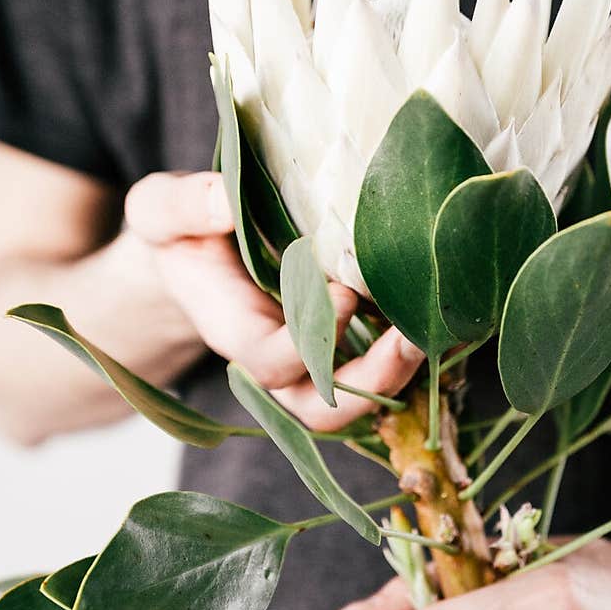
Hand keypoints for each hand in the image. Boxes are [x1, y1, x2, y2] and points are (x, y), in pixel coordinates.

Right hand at [124, 170, 423, 428]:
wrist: (197, 254)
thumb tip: (225, 199)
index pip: (273, 363)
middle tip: (412, 340)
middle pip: (322, 410)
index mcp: (234, 332)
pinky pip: (382, 370)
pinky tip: (449, 318)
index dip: (311, 342)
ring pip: (359, 401)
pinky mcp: (343, 344)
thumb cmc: (182, 232)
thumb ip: (183, 206)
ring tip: (440, 332)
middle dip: (372, 385)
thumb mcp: (162, 211)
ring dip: (403, 375)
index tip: (344, 295)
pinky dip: (416, 353)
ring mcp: (312, 361)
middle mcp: (277, 361)